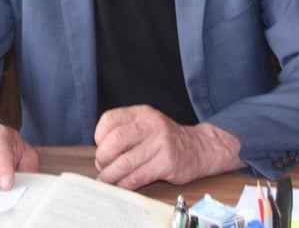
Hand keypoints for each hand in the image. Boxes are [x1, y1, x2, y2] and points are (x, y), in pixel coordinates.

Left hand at [93, 105, 242, 189]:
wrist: (199, 147)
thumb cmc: (166, 139)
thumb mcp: (147, 124)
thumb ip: (125, 131)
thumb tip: (100, 153)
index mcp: (142, 113)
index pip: (109, 119)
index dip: (99, 136)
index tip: (100, 148)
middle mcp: (151, 124)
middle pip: (115, 141)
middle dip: (103, 158)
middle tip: (102, 166)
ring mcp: (160, 143)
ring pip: (125, 162)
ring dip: (110, 175)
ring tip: (106, 180)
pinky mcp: (167, 163)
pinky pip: (138, 176)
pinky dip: (125, 184)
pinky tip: (122, 185)